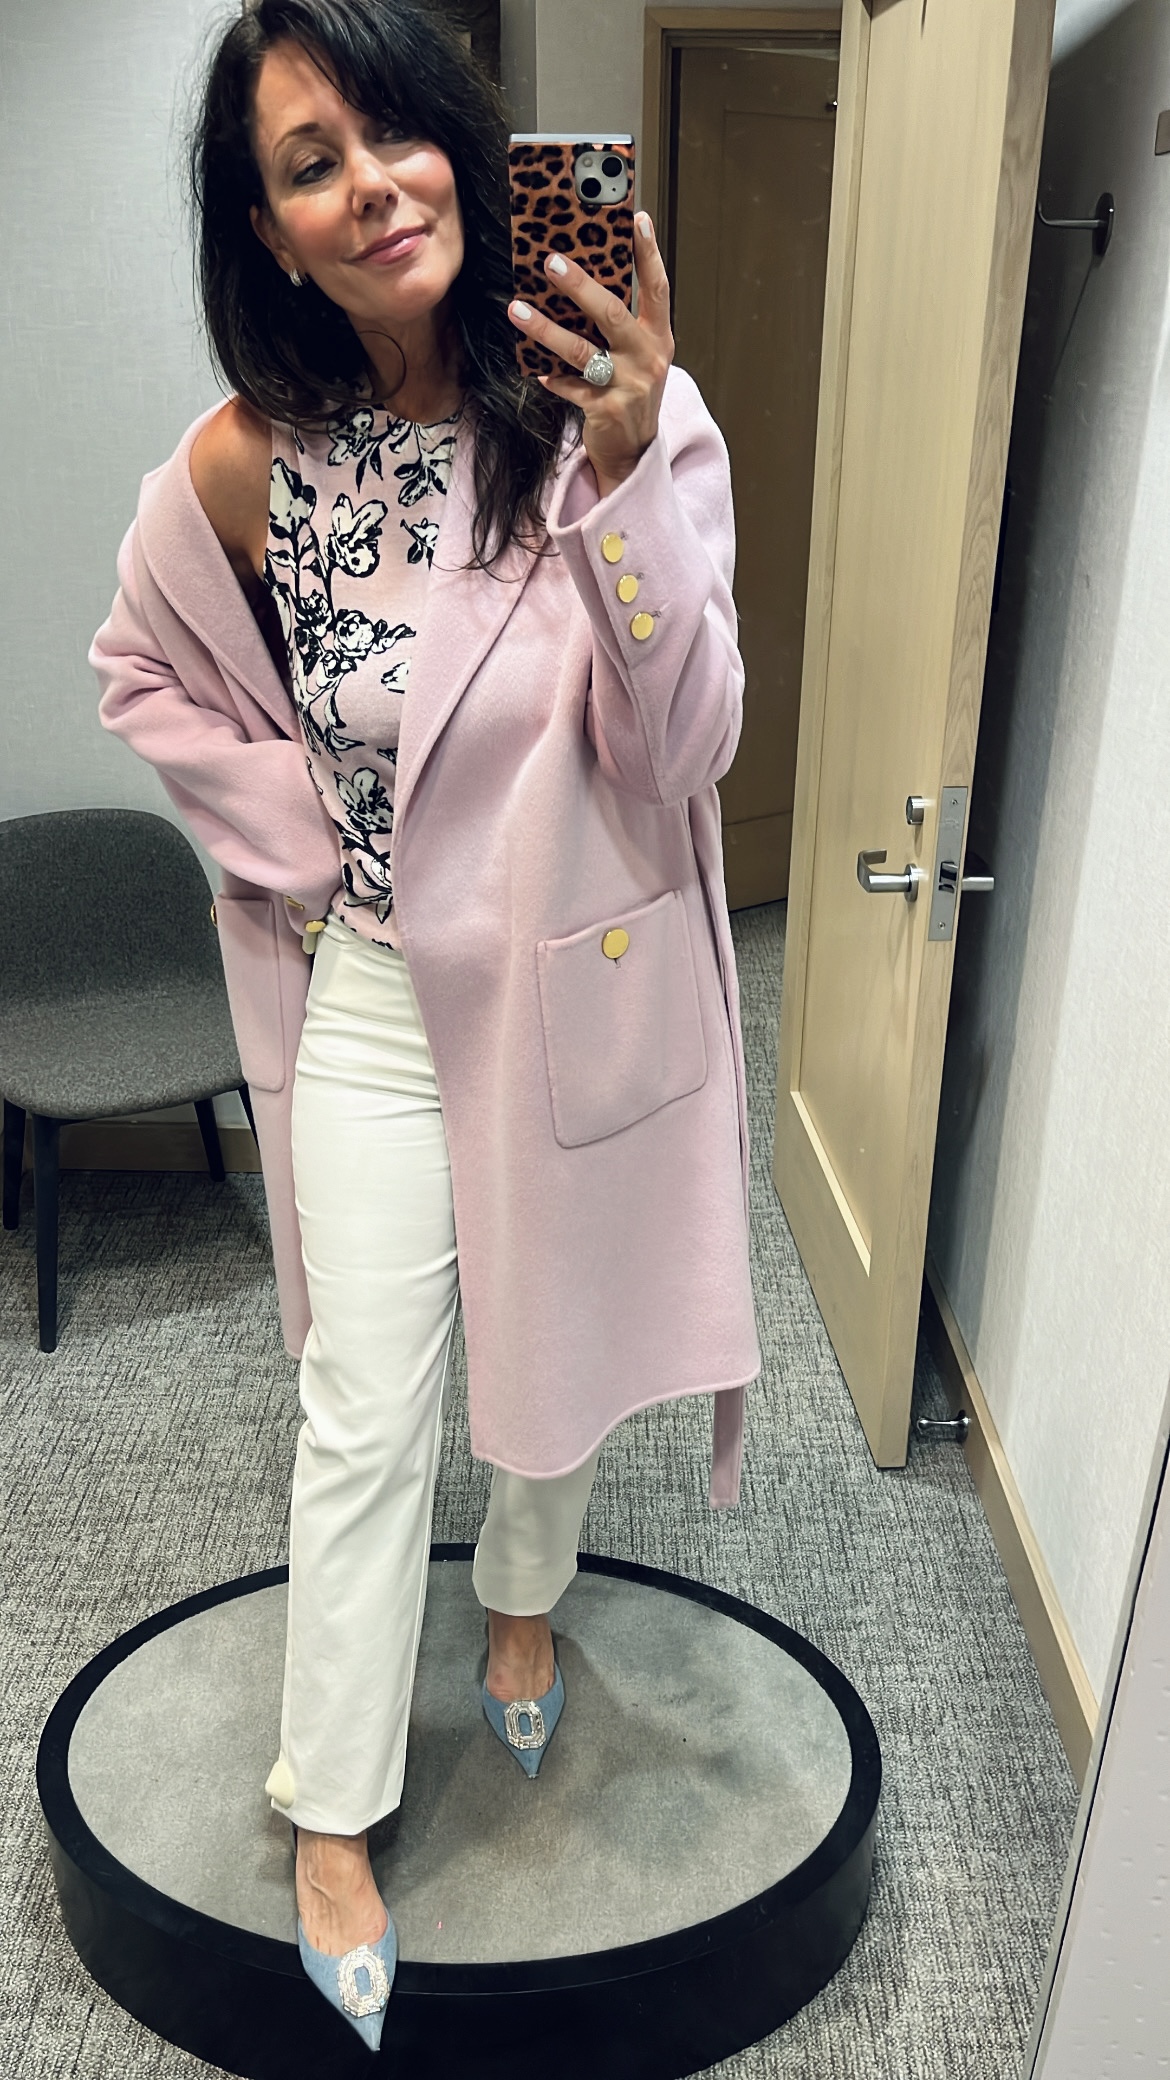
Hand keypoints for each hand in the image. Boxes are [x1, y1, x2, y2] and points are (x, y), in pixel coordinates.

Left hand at [508, 211, 673, 499]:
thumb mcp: (637, 356)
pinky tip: (533, 368)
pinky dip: (551, 376)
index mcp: (658, 338)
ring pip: (583, 351)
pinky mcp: (606, 410)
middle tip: (550, 261)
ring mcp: (628, 385)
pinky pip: (570, 387)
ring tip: (517, 309)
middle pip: (613, 314)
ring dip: (546, 329)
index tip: (636, 219)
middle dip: (580, 285)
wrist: (634, 453)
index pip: (657, 288)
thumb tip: (584, 281)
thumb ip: (622, 324)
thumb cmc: (630, 393)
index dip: (648, 253)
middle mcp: (647, 358)